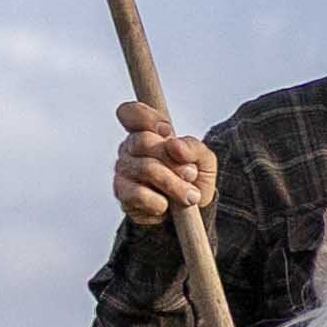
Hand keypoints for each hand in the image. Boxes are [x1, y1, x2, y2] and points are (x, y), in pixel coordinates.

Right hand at [111, 110, 215, 224]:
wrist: (191, 213)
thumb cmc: (194, 180)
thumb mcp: (204, 160)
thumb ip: (193, 147)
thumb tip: (174, 144)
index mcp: (147, 132)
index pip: (130, 113)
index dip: (147, 118)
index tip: (167, 130)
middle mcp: (130, 149)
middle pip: (144, 141)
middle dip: (174, 160)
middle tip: (192, 174)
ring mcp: (123, 171)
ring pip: (147, 169)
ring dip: (175, 185)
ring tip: (190, 196)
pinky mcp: (122, 195)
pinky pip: (139, 194)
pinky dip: (160, 203)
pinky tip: (167, 206)